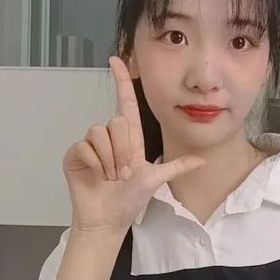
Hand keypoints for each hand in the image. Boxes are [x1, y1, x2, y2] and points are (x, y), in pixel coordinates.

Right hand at [62, 56, 205, 233]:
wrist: (108, 219)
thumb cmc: (130, 200)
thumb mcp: (157, 180)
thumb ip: (177, 167)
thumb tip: (203, 160)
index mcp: (130, 139)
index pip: (126, 103)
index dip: (122, 81)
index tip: (116, 60)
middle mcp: (110, 137)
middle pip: (117, 121)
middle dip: (123, 151)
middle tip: (124, 174)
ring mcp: (91, 145)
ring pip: (100, 132)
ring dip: (109, 159)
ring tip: (111, 177)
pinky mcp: (75, 154)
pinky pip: (84, 146)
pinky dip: (94, 163)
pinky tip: (96, 175)